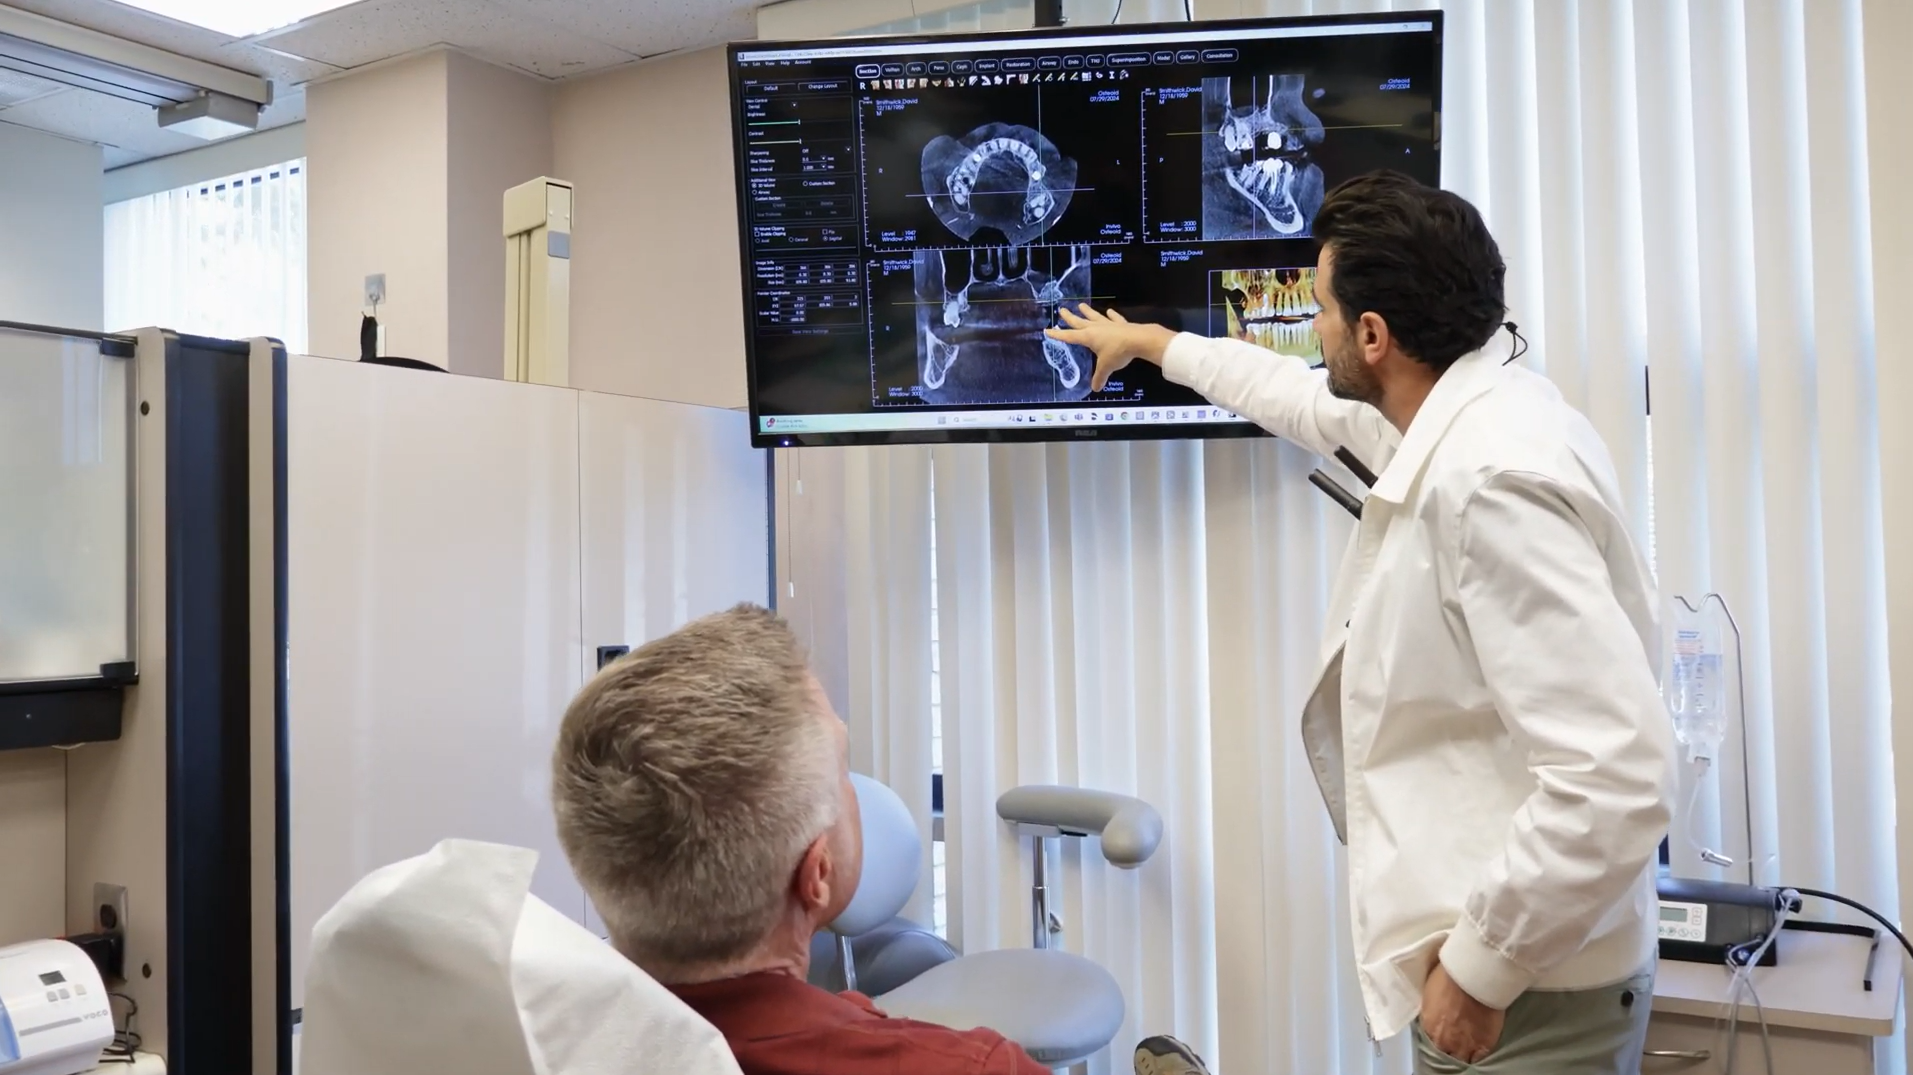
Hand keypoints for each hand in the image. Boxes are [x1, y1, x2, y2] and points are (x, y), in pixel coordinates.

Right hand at [1044, 304, 1175, 391]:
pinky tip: (1109, 311)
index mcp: (1088, 337)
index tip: (1048, 330)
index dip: (1058, 335)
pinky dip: (1111, 315)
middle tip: (1061, 309)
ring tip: (1081, 305)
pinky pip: (1114, 318)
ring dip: (1087, 312)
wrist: (1139, 340)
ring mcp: (1108, 325)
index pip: (1069, 336)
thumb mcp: (1106, 367)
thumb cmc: (1118, 352)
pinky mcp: (1121, 324)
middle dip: (1069, 317)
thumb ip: (1099, 377)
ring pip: (1094, 317)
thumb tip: (1095, 388)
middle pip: (1079, 322)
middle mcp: (1096, 328)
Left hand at [1420, 964, 1504, 1064]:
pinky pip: (1479, 1058)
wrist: (1473, 976)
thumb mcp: (1430, 994)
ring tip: (1466, 1046)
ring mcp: (1464, 1045)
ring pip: (1461, 1060)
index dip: (1436, 1040)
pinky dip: (1477, 1055)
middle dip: (1448, 1049)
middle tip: (1454, 1042)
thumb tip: (1435, 1016)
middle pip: (1444, 1054)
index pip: (1429, 1043)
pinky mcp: (1484, 1045)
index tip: (1441, 1036)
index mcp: (1428, 1027)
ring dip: (1462, 1054)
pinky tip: (1478, 1050)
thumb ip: (1432, 1012)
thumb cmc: (1448, 977)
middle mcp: (1444, 1041)